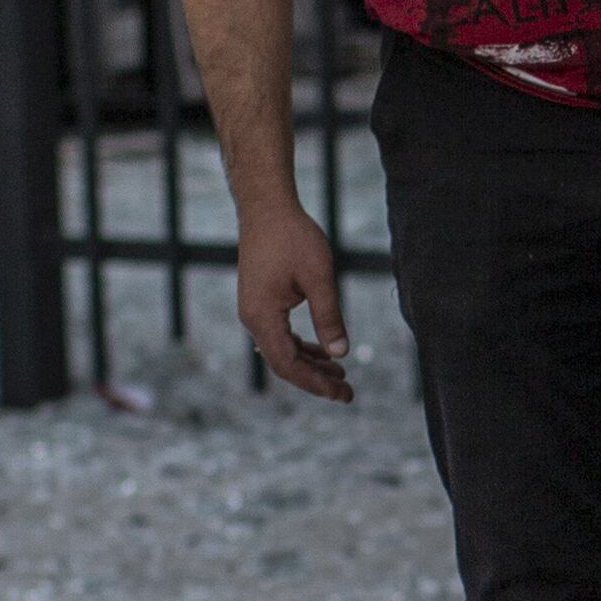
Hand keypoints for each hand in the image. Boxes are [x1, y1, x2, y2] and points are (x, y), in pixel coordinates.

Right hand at [238, 206, 355, 401]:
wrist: (266, 207)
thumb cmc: (293, 237)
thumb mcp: (319, 277)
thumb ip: (329, 317)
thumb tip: (341, 354)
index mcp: (262, 317)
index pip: (288, 365)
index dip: (316, 382)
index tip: (342, 393)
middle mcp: (252, 319)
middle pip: (284, 364)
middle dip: (316, 379)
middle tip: (347, 392)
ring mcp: (254, 311)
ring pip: (282, 351)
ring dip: (310, 364)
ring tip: (340, 374)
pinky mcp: (260, 302)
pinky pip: (280, 335)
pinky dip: (301, 347)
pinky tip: (322, 350)